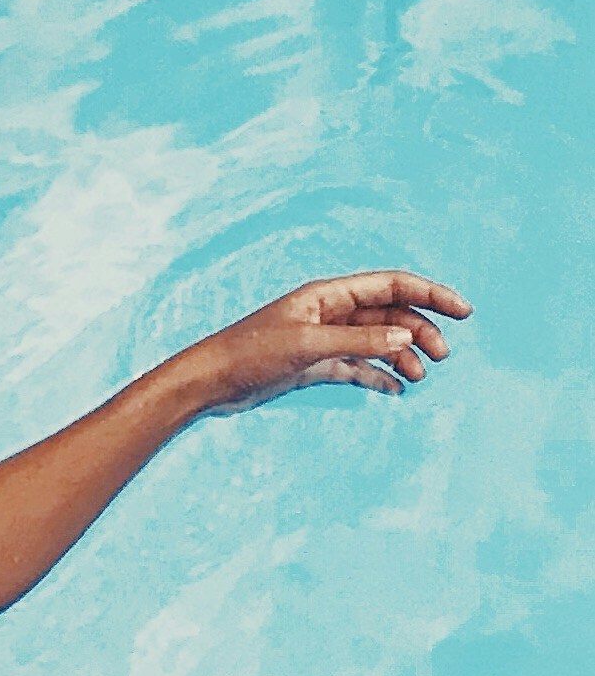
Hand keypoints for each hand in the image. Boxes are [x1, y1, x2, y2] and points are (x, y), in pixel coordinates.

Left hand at [182, 271, 471, 413]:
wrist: (210, 382)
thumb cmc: (249, 354)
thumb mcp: (308, 346)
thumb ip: (359, 342)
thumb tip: (407, 339)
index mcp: (328, 294)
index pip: (391, 285)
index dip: (430, 294)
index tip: (464, 311)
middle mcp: (329, 312)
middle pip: (390, 314)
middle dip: (421, 331)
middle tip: (442, 357)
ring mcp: (324, 339)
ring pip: (377, 342)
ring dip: (403, 356)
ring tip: (420, 377)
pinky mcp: (314, 365)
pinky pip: (358, 367)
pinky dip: (379, 376)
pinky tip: (396, 390)